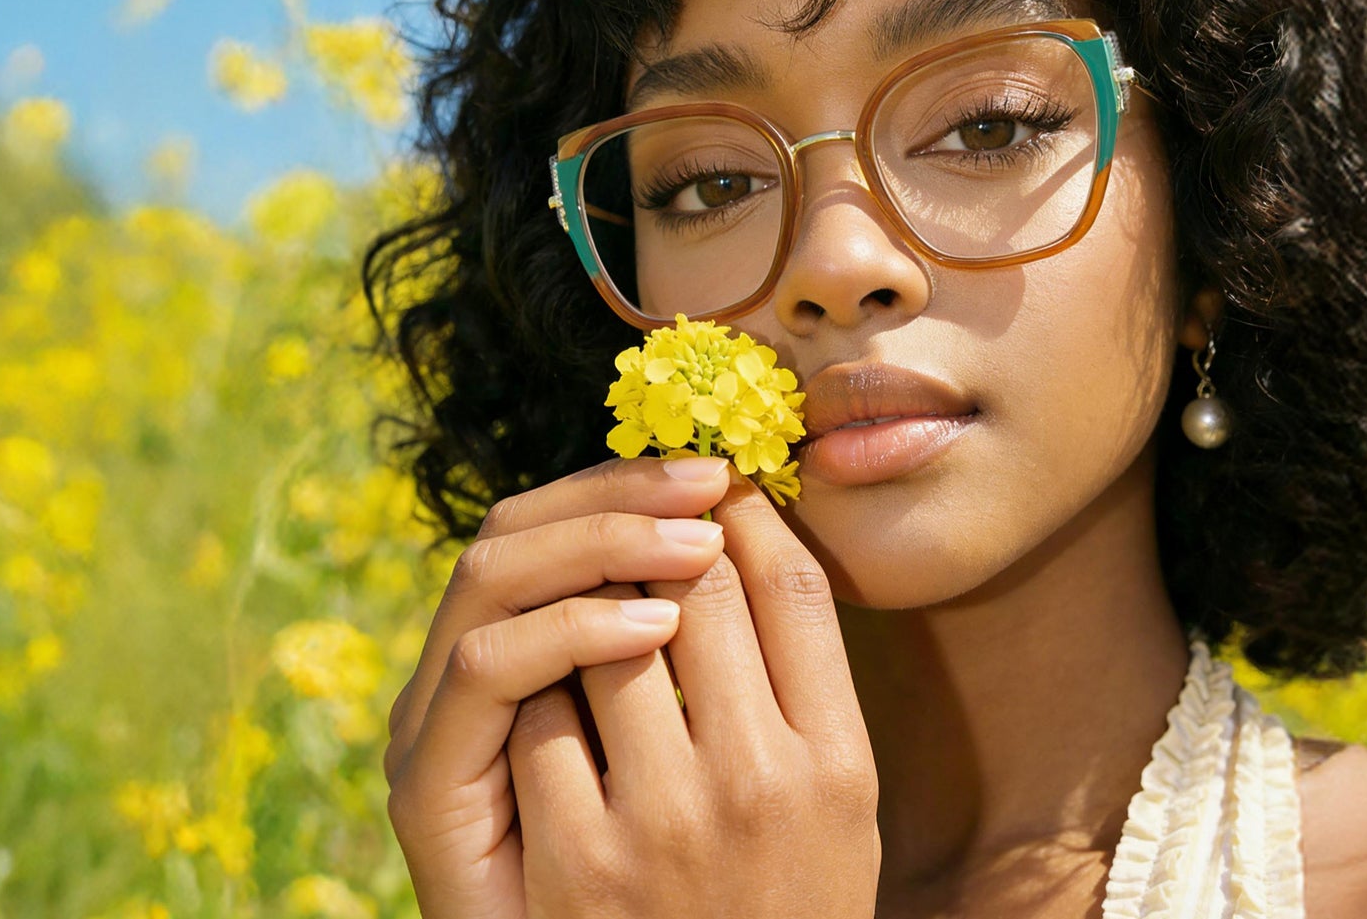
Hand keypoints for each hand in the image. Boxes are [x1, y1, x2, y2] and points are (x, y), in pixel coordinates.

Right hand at [385, 456, 734, 918]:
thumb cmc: (646, 908)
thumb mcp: (663, 773)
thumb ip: (669, 671)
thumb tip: (749, 545)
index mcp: (506, 664)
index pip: (546, 525)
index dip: (626, 481)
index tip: (725, 465)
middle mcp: (454, 682)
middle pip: (510, 529)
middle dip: (616, 492)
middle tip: (713, 479)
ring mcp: (429, 730)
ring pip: (492, 576)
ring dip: (599, 540)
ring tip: (698, 543)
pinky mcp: (425, 790)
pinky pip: (488, 672)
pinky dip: (564, 628)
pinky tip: (652, 624)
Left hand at [509, 473, 878, 915]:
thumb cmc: (774, 901)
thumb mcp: (831, 807)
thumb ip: (800, 687)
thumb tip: (744, 528)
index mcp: (837, 766)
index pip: (787, 584)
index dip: (737, 512)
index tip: (706, 490)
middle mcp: (759, 784)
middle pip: (691, 588)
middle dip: (651, 546)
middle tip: (633, 536)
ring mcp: (662, 824)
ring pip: (598, 639)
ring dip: (582, 614)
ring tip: (586, 625)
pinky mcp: (577, 861)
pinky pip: (534, 720)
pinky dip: (530, 699)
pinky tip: (541, 712)